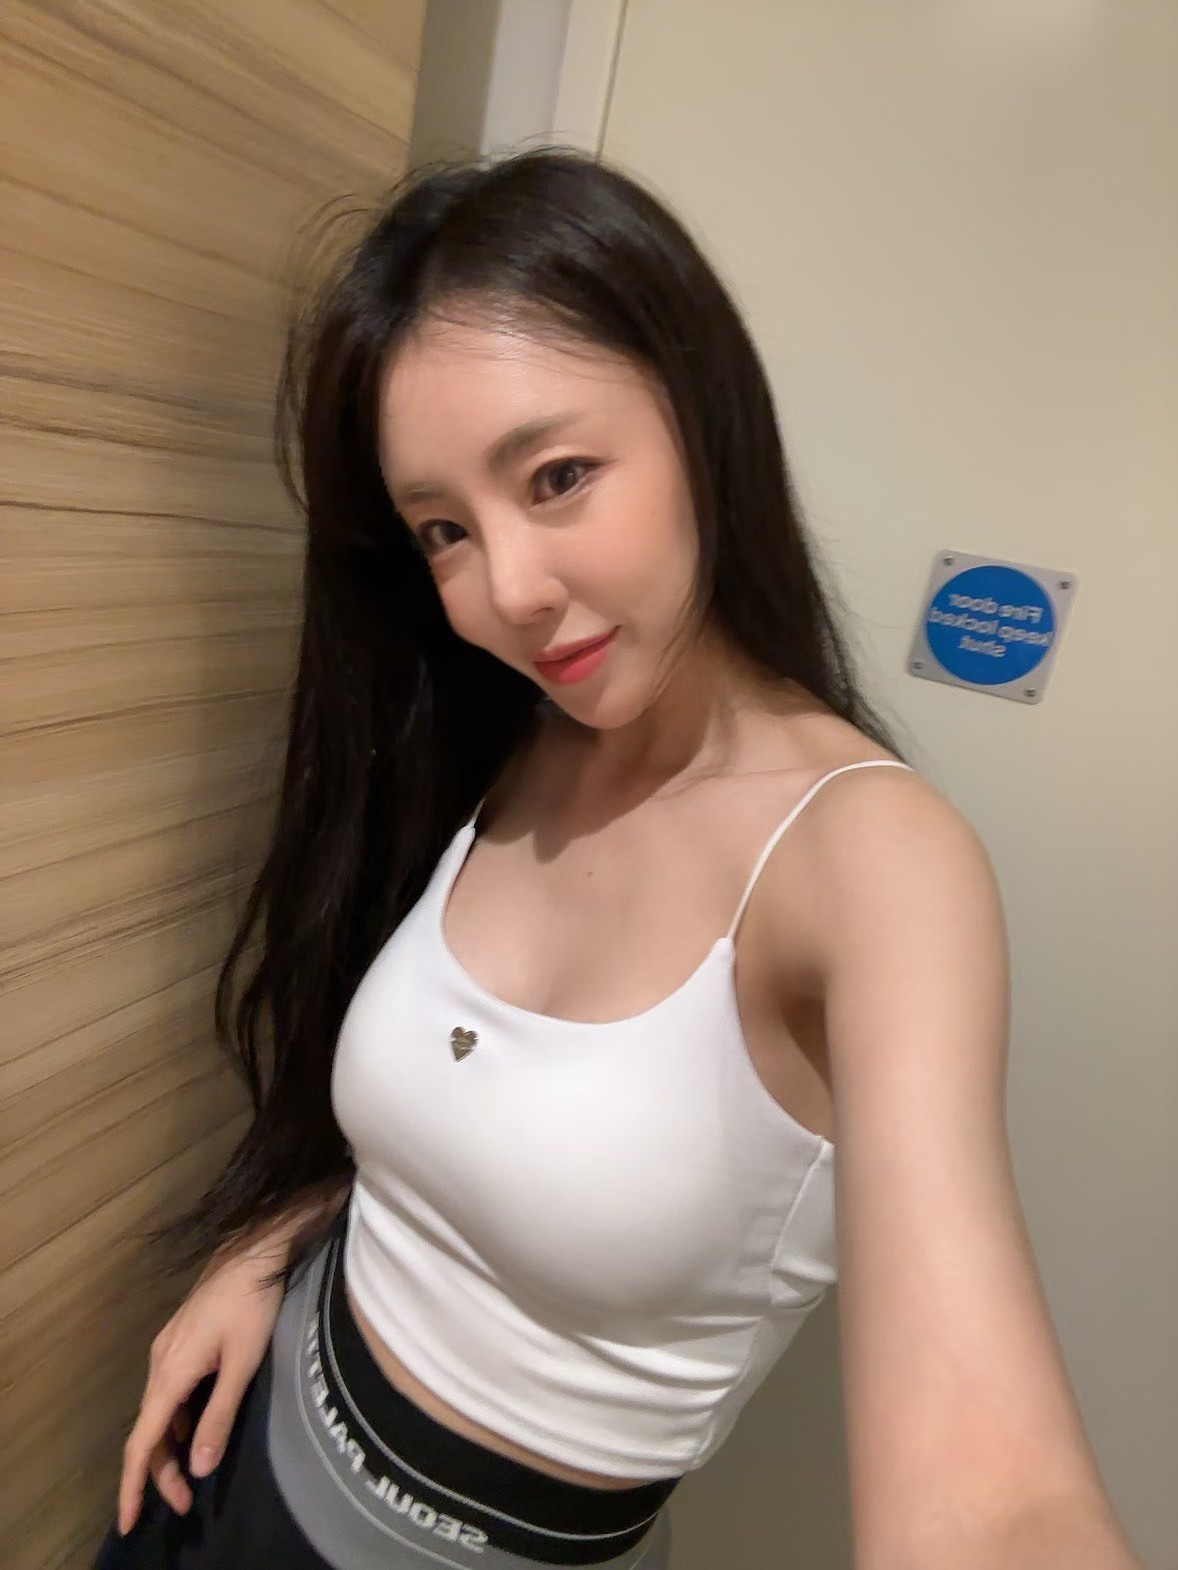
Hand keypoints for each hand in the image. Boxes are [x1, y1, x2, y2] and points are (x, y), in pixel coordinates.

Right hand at [117, 1242, 283, 1534]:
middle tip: (185, 1504)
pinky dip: (176, 1420)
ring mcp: (168, 1348)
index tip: (130, 1521)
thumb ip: (220, 1415)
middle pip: (149, 1430)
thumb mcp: (243, 1363)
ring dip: (169, 1447)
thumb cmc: (254, 1304)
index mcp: (171, 1373)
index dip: (133, 1485)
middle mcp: (160, 1363)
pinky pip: (169, 1391)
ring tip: (190, 1475)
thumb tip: (198, 1468)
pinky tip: (195, 1428)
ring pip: (158, 1411)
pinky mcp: (181, 1339)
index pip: (142, 1441)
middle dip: (160, 1472)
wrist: (254, 1250)